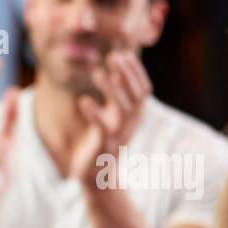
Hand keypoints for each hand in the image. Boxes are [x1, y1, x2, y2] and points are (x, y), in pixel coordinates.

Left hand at [68, 51, 149, 188]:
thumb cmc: (103, 139)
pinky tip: (83, 100)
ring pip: (121, 108)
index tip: (125, 53)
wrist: (97, 174)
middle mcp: (131, 124)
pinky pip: (101, 127)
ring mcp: (119, 134)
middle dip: (127, 74)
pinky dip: (93, 112)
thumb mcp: (113, 113)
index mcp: (135, 115)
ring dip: (110, 88)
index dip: (136, 71)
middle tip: (114, 56)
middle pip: (136, 95)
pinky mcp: (104, 145)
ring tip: (97, 72)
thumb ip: (117, 90)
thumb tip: (119, 61)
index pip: (143, 89)